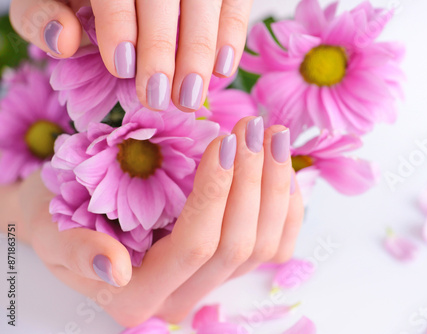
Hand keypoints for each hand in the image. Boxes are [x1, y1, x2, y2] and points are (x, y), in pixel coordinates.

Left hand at [9, 0, 252, 111]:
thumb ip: (40, 13)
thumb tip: (64, 41)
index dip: (119, 24)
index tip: (121, 68)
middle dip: (161, 48)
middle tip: (156, 97)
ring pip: (204, 1)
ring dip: (199, 52)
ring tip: (189, 97)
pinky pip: (236, 3)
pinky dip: (232, 35)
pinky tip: (222, 70)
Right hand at [22, 117, 303, 326]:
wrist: (73, 220)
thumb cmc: (60, 219)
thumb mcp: (52, 231)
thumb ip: (78, 253)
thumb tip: (115, 269)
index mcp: (140, 295)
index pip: (194, 244)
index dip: (215, 190)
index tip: (225, 138)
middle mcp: (182, 297)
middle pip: (237, 244)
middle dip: (252, 181)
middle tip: (253, 126)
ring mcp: (212, 284)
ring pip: (265, 246)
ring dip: (275, 187)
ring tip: (273, 135)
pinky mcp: (231, 267)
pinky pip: (277, 246)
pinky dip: (288, 207)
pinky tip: (283, 169)